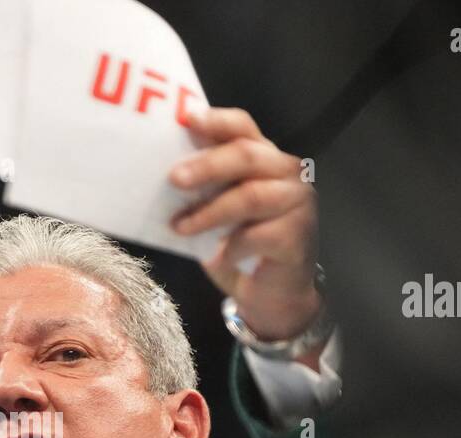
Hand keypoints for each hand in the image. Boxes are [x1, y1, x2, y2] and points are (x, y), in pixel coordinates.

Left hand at [169, 107, 322, 349]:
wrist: (269, 295)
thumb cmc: (239, 247)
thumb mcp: (216, 212)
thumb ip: (203, 190)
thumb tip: (162, 175)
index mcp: (264, 158)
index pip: (243, 128)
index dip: (216, 121)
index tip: (186, 120)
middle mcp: (287, 173)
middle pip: (246, 155)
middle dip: (206, 165)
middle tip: (174, 179)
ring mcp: (297, 204)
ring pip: (249, 196)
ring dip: (209, 213)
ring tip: (180, 226)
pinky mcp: (297, 236)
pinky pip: (256, 236)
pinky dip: (230, 247)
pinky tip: (217, 257)